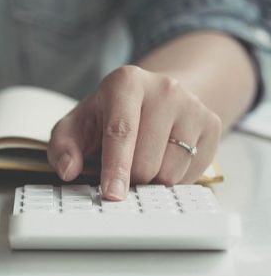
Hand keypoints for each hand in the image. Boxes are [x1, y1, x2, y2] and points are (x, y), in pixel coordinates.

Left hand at [47, 65, 221, 200]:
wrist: (151, 99)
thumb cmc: (106, 117)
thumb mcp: (76, 126)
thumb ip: (63, 147)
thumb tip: (68, 170)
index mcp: (125, 82)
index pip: (121, 131)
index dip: (116, 167)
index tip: (112, 193)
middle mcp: (164, 88)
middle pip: (147, 158)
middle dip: (130, 178)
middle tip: (121, 172)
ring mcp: (193, 105)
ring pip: (171, 170)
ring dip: (152, 180)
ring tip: (141, 161)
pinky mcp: (212, 123)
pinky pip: (192, 172)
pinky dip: (173, 179)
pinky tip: (162, 160)